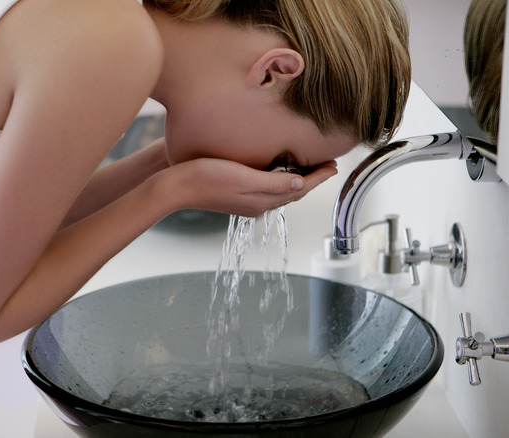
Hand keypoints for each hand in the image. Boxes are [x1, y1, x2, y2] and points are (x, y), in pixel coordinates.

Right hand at [161, 158, 337, 216]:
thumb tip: (301, 184)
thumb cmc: (206, 178)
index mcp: (262, 201)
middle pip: (292, 192)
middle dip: (311, 179)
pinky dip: (278, 180)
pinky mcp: (233, 194)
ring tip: (307, 166)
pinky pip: (264, 189)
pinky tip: (275, 169)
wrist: (174, 186)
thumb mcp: (244, 177)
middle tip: (326, 164)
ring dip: (296, 179)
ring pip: (279, 191)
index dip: (319, 177)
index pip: (299, 189)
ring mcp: (244, 201)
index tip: (334, 165)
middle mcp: (256, 204)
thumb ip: (274, 183)